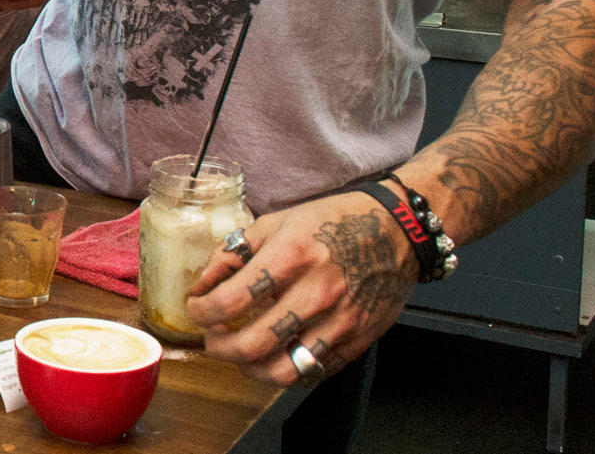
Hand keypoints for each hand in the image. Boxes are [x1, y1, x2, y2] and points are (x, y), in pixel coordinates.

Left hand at [184, 192, 414, 386]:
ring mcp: (340, 321)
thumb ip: (235, 252)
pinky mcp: (358, 340)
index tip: (196, 309)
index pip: (231, 300)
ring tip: (240, 354)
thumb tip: (203, 284)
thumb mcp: (276, 222)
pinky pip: (314, 373)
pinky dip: (287, 372)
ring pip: (283, 371)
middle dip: (219, 348)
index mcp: (292, 256)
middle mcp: (316, 293)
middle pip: (252, 345)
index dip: (202, 311)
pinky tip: (276, 355)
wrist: (398, 231)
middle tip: (212, 337)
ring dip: (250, 369)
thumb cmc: (333, 222)